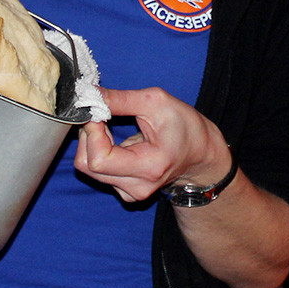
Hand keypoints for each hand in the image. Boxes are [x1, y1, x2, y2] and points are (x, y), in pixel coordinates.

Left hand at [75, 87, 233, 203]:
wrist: (200, 154)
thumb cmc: (186, 127)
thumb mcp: (157, 102)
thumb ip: (121, 99)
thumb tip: (90, 95)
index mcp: (149, 166)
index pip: (99, 160)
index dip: (92, 132)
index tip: (98, 112)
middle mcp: (138, 186)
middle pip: (88, 165)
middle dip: (88, 135)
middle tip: (102, 115)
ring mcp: (130, 193)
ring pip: (88, 168)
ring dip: (92, 142)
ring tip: (110, 125)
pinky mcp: (124, 191)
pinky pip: (97, 171)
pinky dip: (97, 152)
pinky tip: (114, 140)